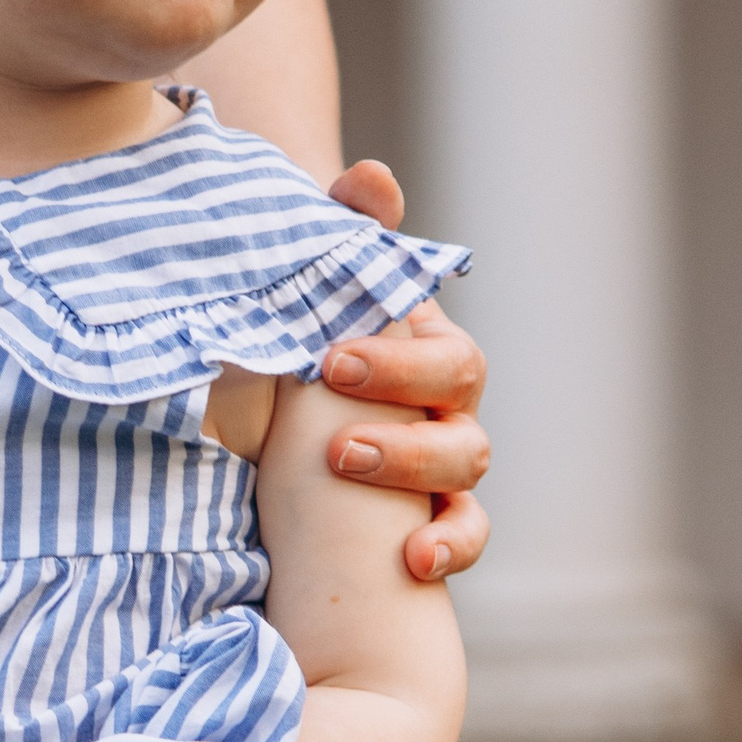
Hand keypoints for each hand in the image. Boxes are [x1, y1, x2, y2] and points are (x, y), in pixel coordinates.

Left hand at [324, 158, 489, 585]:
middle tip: (335, 447)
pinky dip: (449, 549)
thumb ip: (349, 223)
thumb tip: (373, 177)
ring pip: (467, 486)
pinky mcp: (418, 519)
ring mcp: (438, 472)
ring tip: (358, 498)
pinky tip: (416, 564)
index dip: (398, 367)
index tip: (329, 362)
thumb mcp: (319, 277)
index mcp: (429, 355)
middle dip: (404, 442)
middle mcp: (445, 415)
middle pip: (465, 432)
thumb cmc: (305, 324)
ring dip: (423, 495)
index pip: (449, 361)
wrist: (274, 384)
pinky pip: (461, 538)